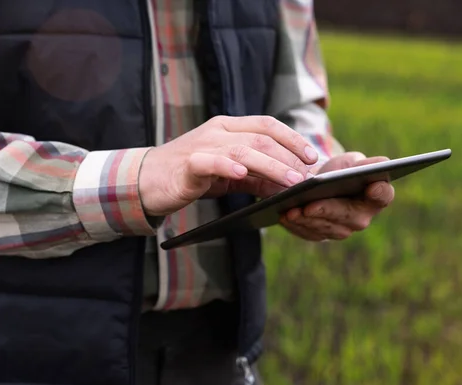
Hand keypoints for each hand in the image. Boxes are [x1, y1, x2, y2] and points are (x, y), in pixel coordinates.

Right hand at [139, 116, 318, 215]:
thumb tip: (290, 184)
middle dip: (288, 156)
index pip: (267, 125)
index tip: (312, 156)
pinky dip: (227, 167)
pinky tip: (242, 175)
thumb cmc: (193, 175)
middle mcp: (218, 131)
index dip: (292, 138)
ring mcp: (202, 146)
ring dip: (270, 166)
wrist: (149, 180)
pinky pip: (210, 162)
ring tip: (290, 180)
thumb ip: (258, 176)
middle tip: (306, 175)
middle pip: (260, 139)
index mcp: (229, 127)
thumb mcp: (231, 174)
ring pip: (242, 151)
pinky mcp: (187, 165)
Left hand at [280, 152, 394, 240]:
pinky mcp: (320, 235)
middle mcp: (362, 218)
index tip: (371, 186)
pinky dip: (295, 224)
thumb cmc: (338, 171)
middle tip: (309, 205)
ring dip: (307, 219)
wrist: (317, 184)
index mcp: (376, 196)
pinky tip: (284, 215)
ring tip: (291, 209)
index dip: (379, 192)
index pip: (383, 195)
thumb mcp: (351, 162)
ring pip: (325, 227)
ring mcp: (341, 230)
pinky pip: (308, 233)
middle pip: (348, 216)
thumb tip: (382, 163)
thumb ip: (366, 163)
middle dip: (327, 210)